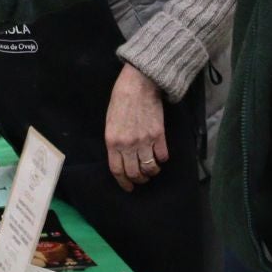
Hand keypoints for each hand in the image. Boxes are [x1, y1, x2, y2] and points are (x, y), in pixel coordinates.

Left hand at [104, 64, 169, 190]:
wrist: (139, 84)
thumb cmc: (121, 99)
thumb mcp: (110, 121)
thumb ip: (114, 141)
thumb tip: (120, 157)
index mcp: (113, 141)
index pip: (117, 170)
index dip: (123, 182)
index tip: (128, 187)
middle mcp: (128, 144)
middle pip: (134, 173)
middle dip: (138, 180)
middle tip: (140, 179)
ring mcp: (145, 140)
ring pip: (149, 168)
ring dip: (151, 172)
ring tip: (151, 169)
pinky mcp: (159, 135)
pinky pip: (162, 156)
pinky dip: (161, 160)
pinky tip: (160, 156)